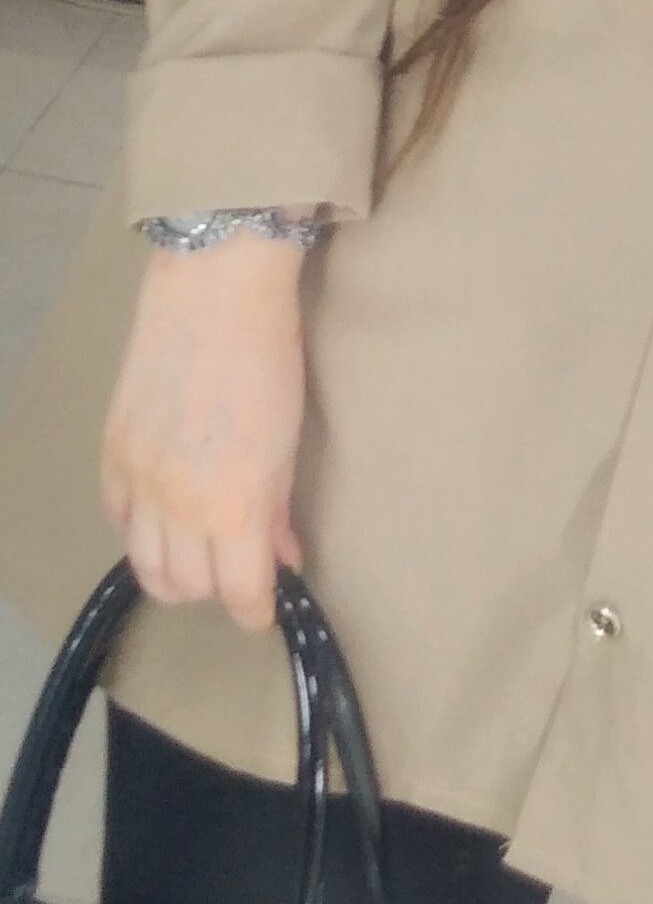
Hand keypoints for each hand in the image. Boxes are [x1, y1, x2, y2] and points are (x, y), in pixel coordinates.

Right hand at [100, 234, 310, 628]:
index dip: (256, 610)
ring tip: (200, 560)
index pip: (240, 593)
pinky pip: (119, 518)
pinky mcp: (112, 452)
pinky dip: (142, 530)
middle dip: (218, 592)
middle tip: (239, 573)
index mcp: (234, 507)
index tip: (265, 608)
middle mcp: (178, 506)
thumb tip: (281, 555)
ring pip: (145, 565)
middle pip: (187, 588)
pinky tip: (164, 518)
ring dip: (175, 575)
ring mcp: (138, 480)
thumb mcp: (288, 445)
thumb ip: (280, 509)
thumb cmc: (269, 361)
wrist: (214, 293)